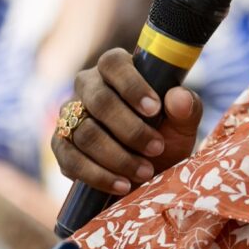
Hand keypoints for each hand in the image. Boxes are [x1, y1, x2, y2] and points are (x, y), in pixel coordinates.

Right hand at [51, 48, 203, 195]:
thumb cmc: (165, 136)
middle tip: (157, 148)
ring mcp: (70, 116)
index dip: (131, 85)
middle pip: (99, 101)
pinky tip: (123, 185)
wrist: (148, 172)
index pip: (113, 63)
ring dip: (118, 157)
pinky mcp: (61, 146)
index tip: (154, 109)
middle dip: (131, 130)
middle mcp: (88, 86)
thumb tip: (179, 98)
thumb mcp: (183, 124)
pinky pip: (70, 159)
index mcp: (116, 69)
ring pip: (85, 132)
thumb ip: (186, 108)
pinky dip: (98, 176)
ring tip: (146, 172)